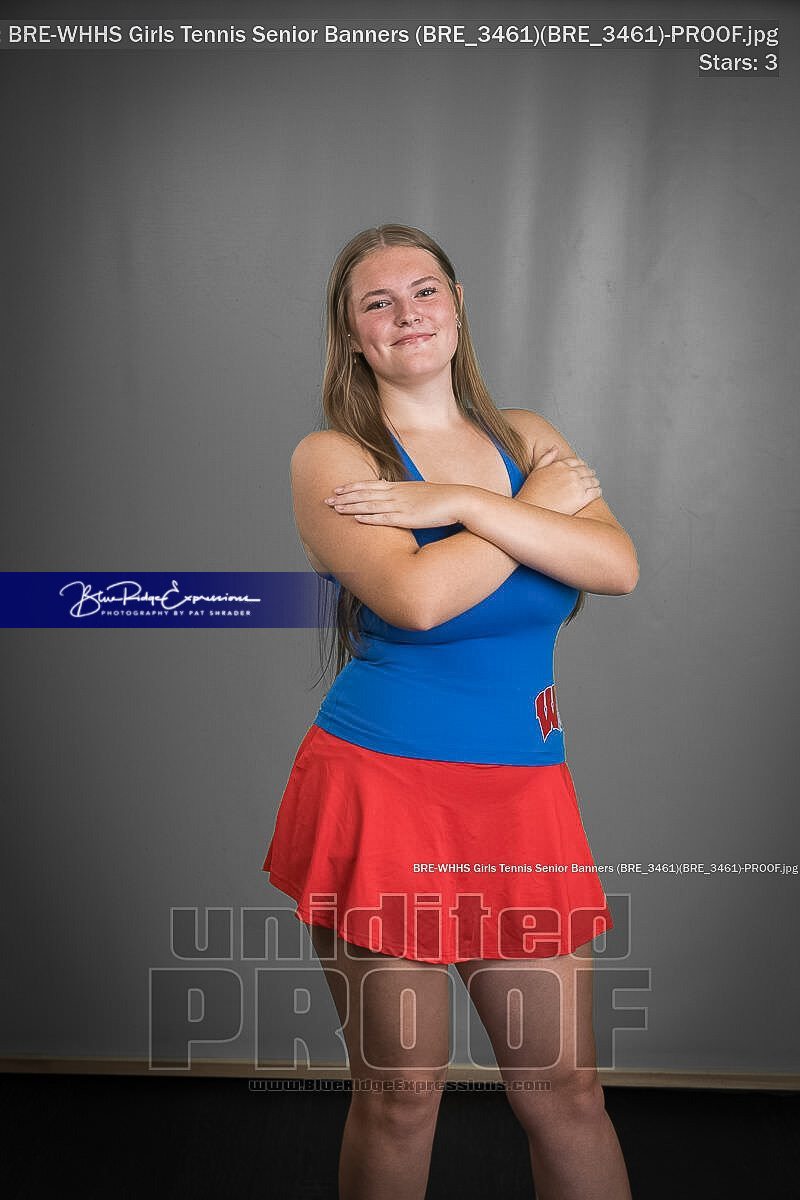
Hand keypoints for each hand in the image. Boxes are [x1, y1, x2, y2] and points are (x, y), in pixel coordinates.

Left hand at [323, 479, 468, 527]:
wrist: (458, 500)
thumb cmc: (443, 500)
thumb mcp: (421, 493)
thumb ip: (407, 495)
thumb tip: (400, 498)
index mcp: (400, 487)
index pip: (371, 485)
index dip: (352, 487)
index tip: (338, 489)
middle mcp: (397, 494)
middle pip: (365, 494)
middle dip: (344, 497)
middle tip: (326, 499)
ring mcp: (401, 505)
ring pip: (370, 505)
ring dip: (351, 507)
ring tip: (334, 508)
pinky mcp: (408, 518)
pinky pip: (384, 519)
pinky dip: (369, 519)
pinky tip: (357, 520)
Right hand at [517, 444, 601, 515]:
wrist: (532, 509)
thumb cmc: (531, 492)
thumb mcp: (536, 470)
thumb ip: (547, 457)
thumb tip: (556, 447)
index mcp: (560, 465)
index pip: (577, 462)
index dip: (582, 465)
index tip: (584, 469)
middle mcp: (570, 473)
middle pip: (587, 471)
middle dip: (590, 474)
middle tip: (592, 477)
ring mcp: (577, 485)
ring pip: (593, 481)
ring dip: (595, 482)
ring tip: (595, 485)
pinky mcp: (582, 498)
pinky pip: (595, 492)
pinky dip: (598, 491)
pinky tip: (597, 493)